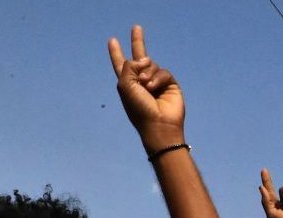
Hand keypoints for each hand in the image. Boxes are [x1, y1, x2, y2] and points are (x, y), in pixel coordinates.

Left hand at [108, 26, 184, 151]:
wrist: (158, 124)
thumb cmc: (138, 108)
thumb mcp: (125, 85)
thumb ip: (129, 65)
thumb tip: (144, 59)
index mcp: (128, 83)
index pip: (121, 64)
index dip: (116, 53)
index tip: (112, 40)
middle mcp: (142, 81)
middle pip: (140, 57)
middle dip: (138, 41)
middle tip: (136, 27)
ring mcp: (157, 82)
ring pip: (152, 65)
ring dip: (147, 73)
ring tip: (146, 86)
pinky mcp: (170, 85)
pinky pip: (163, 72)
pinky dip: (157, 78)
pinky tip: (153, 87)